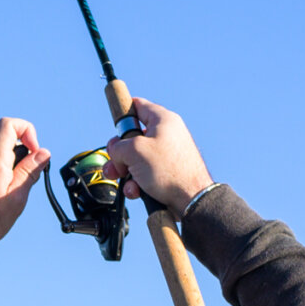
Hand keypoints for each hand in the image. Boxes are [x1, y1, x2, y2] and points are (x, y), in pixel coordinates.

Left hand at [0, 118, 50, 255]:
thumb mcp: (16, 198)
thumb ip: (30, 172)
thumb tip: (43, 153)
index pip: (9, 124)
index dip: (27, 130)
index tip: (34, 151)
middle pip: (8, 143)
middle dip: (23, 158)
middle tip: (25, 183)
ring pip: (0, 156)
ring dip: (12, 169)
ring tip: (9, 195)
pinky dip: (0, 175)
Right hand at [107, 97, 214, 213]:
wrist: (191, 199)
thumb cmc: (168, 170)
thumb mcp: (134, 150)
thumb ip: (118, 146)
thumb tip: (115, 153)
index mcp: (162, 120)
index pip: (138, 106)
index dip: (122, 113)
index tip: (113, 122)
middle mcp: (165, 135)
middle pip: (131, 137)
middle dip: (118, 153)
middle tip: (116, 163)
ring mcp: (166, 155)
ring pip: (135, 159)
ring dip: (125, 171)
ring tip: (125, 182)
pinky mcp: (166, 172)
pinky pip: (144, 174)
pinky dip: (137, 183)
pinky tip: (137, 191)